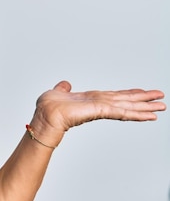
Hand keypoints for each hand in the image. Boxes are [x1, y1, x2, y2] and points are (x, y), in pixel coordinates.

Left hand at [30, 81, 165, 144]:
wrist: (44, 116)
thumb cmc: (47, 108)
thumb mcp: (57, 92)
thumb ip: (64, 89)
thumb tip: (65, 84)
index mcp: (91, 99)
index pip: (114, 96)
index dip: (129, 94)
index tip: (142, 93)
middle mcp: (98, 104)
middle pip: (126, 101)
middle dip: (144, 101)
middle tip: (162, 100)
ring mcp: (100, 108)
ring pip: (128, 107)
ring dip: (145, 107)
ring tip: (162, 107)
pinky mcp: (100, 111)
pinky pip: (122, 112)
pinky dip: (137, 114)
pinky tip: (150, 116)